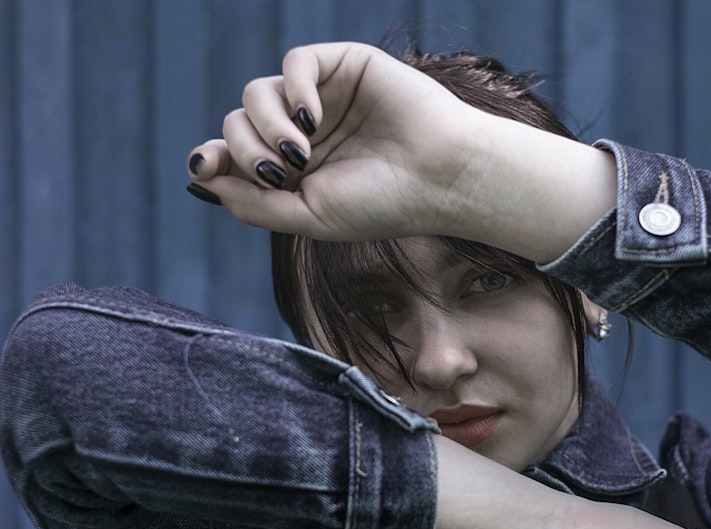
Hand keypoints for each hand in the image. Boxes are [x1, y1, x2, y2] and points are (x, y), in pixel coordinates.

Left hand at [187, 42, 615, 262]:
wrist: (441, 179)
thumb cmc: (384, 204)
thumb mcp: (310, 217)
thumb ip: (252, 204)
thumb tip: (201, 176)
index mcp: (295, 170)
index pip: (234, 154)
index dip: (213, 157)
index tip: (204, 165)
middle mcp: (302, 132)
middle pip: (238, 124)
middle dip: (247, 150)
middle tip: (282, 173)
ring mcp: (321, 99)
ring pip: (256, 94)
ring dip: (265, 125)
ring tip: (300, 152)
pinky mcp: (343, 66)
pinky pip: (294, 62)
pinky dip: (293, 89)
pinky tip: (313, 118)